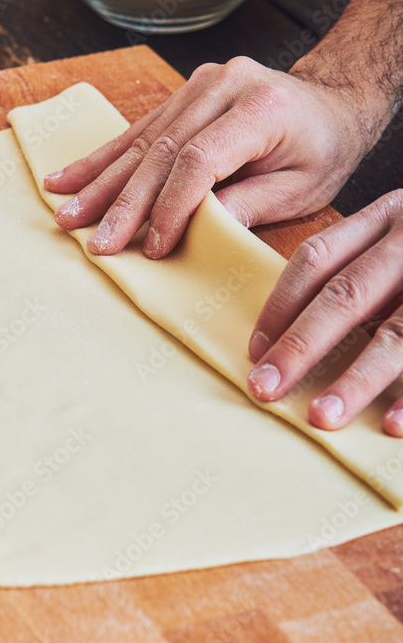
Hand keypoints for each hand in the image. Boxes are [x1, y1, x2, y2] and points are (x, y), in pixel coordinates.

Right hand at [44, 55, 369, 257]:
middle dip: (122, 202)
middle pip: (161, 150)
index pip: (199, 160)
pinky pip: (140, 128)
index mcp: (260, 109)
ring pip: (142, 139)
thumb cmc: (323, 149)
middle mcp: (225, 86)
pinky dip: (104, 158)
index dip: (170, 206)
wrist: (333, 99)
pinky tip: (68, 176)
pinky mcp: (186, 91)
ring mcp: (201, 83)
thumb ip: (251, 205)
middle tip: (92, 240)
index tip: (151, 247)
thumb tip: (196, 230)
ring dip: (99, 180)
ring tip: (63, 210)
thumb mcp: (303, 189)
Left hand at [247, 190, 402, 435]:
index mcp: (388, 217)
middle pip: (347, 294)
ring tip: (322, 417)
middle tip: (266, 390)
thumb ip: (361, 267)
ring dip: (357, 379)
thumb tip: (288, 334)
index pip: (318, 259)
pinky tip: (395, 426)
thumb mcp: (402, 236)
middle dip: (302, 347)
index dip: (281, 305)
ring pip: (398, 332)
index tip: (254, 351)